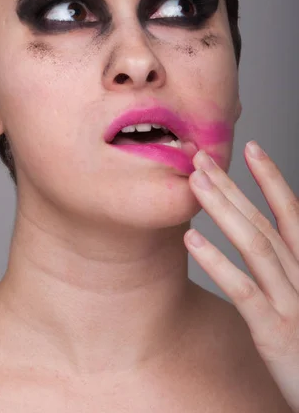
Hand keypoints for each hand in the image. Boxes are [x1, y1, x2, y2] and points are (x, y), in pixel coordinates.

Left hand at [184, 141, 298, 411]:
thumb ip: (288, 263)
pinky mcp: (276, 332)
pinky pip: (244, 290)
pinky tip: (191, 239)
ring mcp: (291, 302)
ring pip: (256, 244)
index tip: (251, 147)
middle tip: (202, 157)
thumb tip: (269, 229)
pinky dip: (218, 261)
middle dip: (232, 186)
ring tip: (195, 183)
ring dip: (223, 209)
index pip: (290, 213)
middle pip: (264, 220)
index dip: (271, 178)